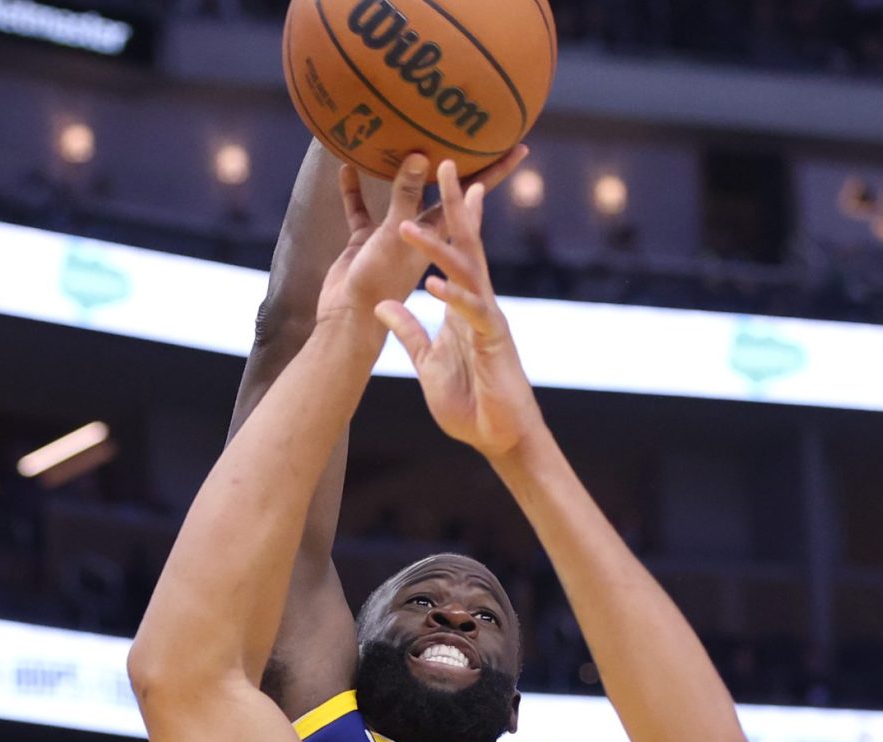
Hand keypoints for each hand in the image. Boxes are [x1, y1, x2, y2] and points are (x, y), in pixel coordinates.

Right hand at [316, 149, 527, 335]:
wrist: (344, 327)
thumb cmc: (375, 289)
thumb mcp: (396, 241)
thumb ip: (406, 202)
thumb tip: (420, 158)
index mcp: (440, 242)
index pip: (474, 203)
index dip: (494, 176)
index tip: (516, 150)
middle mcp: (423, 241)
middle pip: (445, 197)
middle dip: (459, 169)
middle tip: (473, 137)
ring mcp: (394, 244)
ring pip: (402, 201)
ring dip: (402, 174)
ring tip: (407, 142)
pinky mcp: (366, 248)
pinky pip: (362, 214)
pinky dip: (354, 193)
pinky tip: (346, 168)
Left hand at [375, 161, 542, 460]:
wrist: (498, 436)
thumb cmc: (468, 402)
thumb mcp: (426, 362)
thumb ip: (408, 332)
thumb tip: (384, 306)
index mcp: (463, 304)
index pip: (456, 250)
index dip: (451, 215)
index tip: (448, 178)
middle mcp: (478, 302)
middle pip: (467, 243)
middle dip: (457, 203)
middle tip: (446, 163)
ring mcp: (488, 318)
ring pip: (466, 271)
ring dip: (436, 247)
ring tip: (408, 225)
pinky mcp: (494, 341)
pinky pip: (472, 313)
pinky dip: (453, 299)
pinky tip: (434, 286)